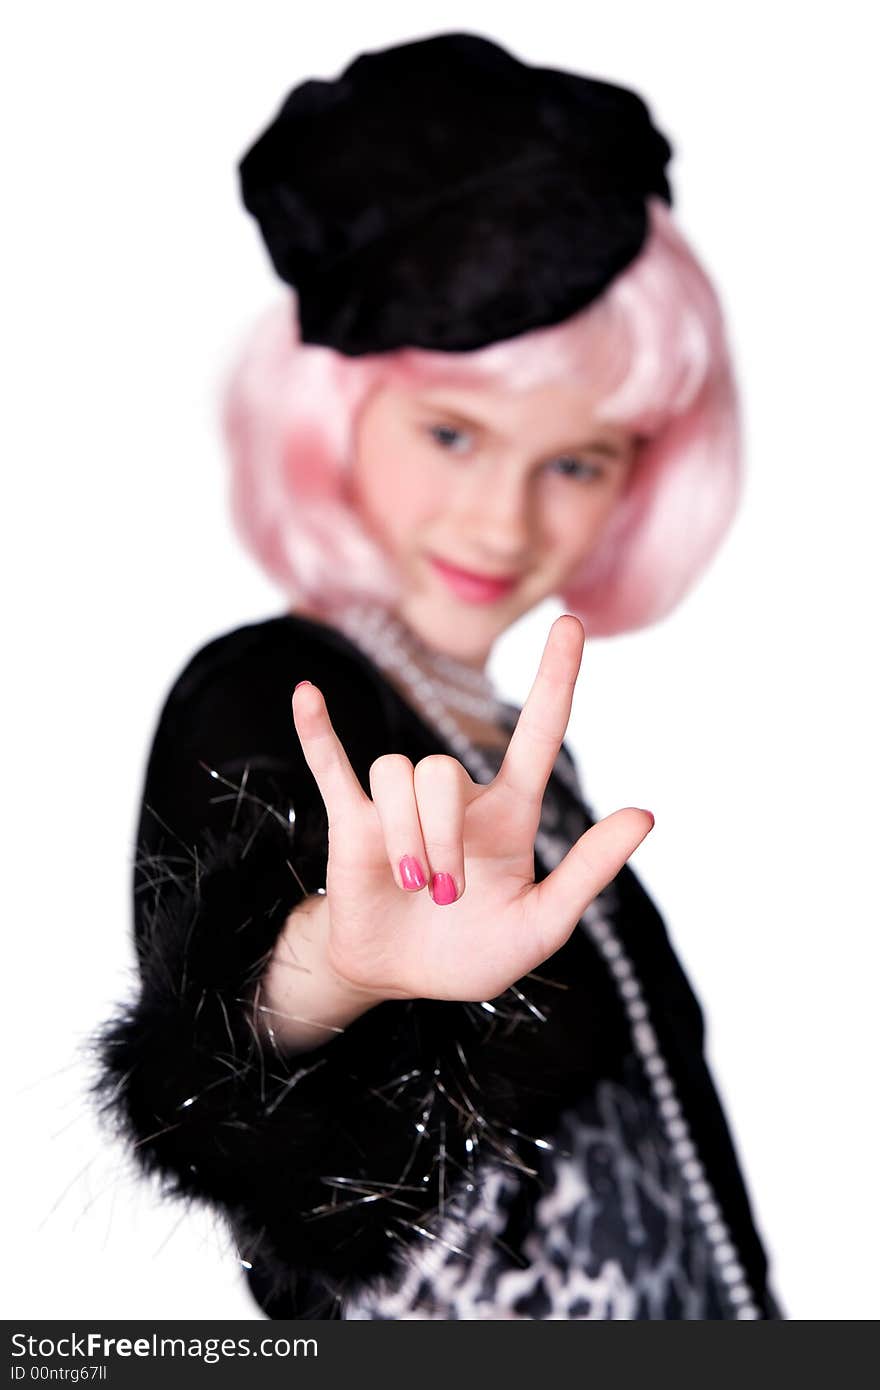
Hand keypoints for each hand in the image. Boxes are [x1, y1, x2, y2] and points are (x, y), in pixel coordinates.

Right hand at [290, 614, 652, 1003]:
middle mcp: (456, 797)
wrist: (402, 977)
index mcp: (509, 813)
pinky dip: (318, 731)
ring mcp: (400, 805)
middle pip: (442, 770)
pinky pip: (333, 764)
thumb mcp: (542, 925)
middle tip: (446, 896)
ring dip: (404, 837)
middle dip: (442, 838)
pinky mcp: (353, 821)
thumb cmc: (476, 950)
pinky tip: (306, 694)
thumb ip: (588, 871)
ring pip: (396, 774)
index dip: (556, 679)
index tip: (570, 624)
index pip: (538, 733)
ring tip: (411, 886)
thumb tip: (644, 814)